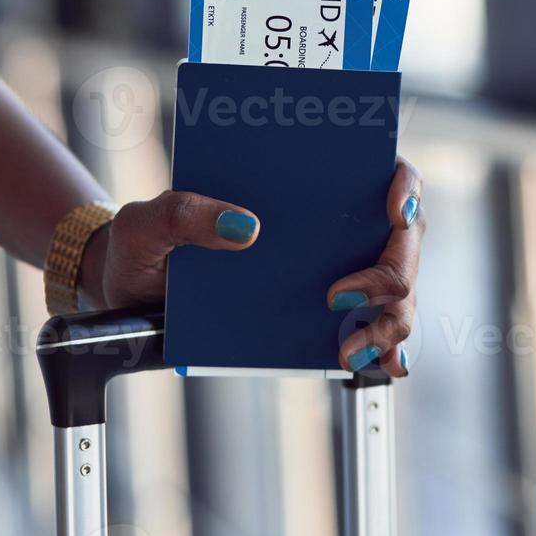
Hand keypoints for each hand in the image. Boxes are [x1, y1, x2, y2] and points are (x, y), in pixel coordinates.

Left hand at [75, 158, 425, 378]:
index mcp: (309, 184)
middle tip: (341, 301)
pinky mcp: (328, 318)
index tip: (393, 211)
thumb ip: (184, 213)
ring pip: (399, 291)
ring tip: (348, 350)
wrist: (130, 293)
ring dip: (390, 321)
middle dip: (391, 274)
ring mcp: (339, 271)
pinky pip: (376, 330)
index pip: (385, 170)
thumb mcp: (148, 223)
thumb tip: (246, 228)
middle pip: (404, 240)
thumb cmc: (145, 243)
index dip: (405, 186)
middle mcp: (336, 226)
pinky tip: (381, 364)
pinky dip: (388, 351)